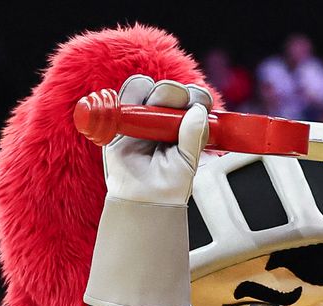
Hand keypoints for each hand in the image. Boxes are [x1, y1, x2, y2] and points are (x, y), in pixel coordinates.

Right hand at [102, 75, 212, 206]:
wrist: (143, 200)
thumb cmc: (168, 185)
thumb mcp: (189, 161)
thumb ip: (194, 135)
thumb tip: (197, 110)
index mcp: (186, 126)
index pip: (195, 101)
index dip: (198, 98)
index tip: (199, 106)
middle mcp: (166, 118)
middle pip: (173, 91)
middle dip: (176, 95)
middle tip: (174, 114)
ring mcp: (145, 117)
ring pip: (150, 88)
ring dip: (156, 93)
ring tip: (154, 116)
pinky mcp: (124, 119)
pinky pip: (127, 95)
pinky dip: (133, 92)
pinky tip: (137, 108)